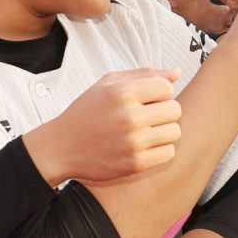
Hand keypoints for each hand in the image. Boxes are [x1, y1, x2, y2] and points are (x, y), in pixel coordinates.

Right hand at [25, 68, 180, 184]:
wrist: (61, 148)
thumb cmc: (86, 113)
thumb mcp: (107, 84)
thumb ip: (143, 75)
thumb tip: (177, 73)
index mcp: (122, 93)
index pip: (167, 88)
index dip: (159, 93)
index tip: (147, 100)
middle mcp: (129, 117)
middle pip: (175, 110)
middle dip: (164, 111)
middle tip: (147, 116)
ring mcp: (133, 142)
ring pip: (174, 132)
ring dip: (164, 131)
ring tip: (146, 131)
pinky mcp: (135, 164)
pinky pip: (168, 153)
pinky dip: (160, 150)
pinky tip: (144, 146)